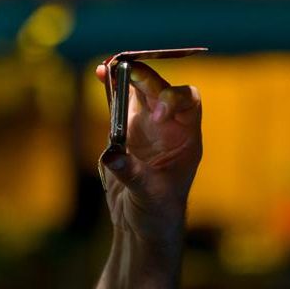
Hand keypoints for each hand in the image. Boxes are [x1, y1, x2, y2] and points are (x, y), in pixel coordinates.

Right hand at [96, 62, 202, 243]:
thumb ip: (131, 174)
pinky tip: (101, 72)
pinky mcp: (125, 131)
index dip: (173, 99)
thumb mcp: (148, 195)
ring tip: (109, 66)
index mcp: (185, 138)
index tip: (156, 114)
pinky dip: (111, 88)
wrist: (142, 223)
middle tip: (125, 69)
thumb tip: (113, 157)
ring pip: (140, 90)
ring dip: (126, 76)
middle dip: (144, 78)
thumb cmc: (158, 212)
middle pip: (160, 90)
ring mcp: (146, 126)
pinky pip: (120, 103)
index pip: (188, 103)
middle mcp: (168, 126)